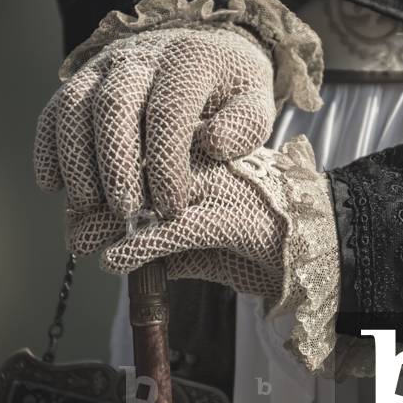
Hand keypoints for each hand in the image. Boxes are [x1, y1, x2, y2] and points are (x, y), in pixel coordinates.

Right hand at [34, 0, 277, 252]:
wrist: (202, 48)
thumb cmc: (230, 89)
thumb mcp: (255, 101)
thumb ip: (245, 125)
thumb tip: (213, 144)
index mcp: (189, 60)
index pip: (169, 111)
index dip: (166, 164)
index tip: (171, 208)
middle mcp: (140, 57)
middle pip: (114, 105)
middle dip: (117, 165)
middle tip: (126, 213)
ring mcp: (103, 67)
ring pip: (75, 106)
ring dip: (77, 160)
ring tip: (89, 208)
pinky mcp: (79, 81)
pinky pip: (53, 111)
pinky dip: (47, 148)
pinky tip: (52, 186)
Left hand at [100, 136, 335, 307]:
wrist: (328, 246)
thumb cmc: (270, 237)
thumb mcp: (212, 231)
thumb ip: (170, 237)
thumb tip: (117, 249)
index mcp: (207, 143)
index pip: (140, 148)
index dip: (105, 176)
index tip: (79, 201)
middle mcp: (209, 156)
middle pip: (131, 169)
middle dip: (95, 200)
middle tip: (74, 226)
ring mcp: (217, 184)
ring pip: (141, 197)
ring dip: (104, 224)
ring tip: (83, 241)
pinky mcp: (226, 217)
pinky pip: (166, 232)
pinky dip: (134, 248)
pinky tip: (114, 259)